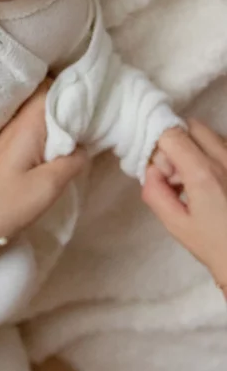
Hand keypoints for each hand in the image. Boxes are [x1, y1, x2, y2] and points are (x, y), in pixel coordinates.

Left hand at [0, 82, 88, 242]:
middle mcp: (17, 121)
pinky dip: (50, 133)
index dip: (78, 87)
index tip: (100, 97)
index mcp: (29, 123)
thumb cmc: (8, 204)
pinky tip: (61, 148)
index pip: (55, 85)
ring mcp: (10, 135)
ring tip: (84, 132)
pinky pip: (34, 130)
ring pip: (42, 114)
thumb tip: (84, 148)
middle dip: (72, 102)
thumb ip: (73, 161)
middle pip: (49, 96)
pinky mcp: (8, 149)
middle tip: (96, 116)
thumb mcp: (49, 186)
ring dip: (62, 120)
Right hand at [143, 121, 226, 285]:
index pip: (171, 134)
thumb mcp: (175, 224)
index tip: (161, 173)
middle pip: (191, 126)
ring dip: (194, 149)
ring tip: (194, 183)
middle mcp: (225, 158)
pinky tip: (209, 184)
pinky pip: (222, 146)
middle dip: (176, 143)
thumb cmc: (214, 244)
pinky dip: (210, 156)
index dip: (159, 149)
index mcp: (204, 174)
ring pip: (208, 134)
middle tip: (176, 176)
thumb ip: (155, 193)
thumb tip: (151, 170)